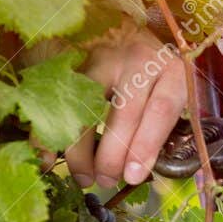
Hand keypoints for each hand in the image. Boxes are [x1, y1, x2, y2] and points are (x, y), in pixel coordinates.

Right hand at [60, 18, 187, 189]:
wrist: (140, 40)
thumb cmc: (160, 81)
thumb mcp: (174, 100)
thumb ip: (160, 130)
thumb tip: (131, 174)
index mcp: (172, 71)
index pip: (161, 108)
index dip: (146, 145)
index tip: (132, 177)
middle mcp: (139, 60)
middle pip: (124, 110)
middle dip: (111, 155)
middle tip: (105, 181)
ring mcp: (105, 59)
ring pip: (88, 105)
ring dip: (80, 149)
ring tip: (83, 178)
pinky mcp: (77, 64)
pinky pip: (59, 100)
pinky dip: (49, 133)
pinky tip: (47, 159)